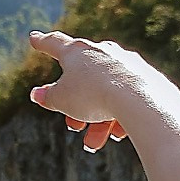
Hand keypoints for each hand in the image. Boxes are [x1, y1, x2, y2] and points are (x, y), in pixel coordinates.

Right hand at [25, 31, 168, 151]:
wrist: (138, 98)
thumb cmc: (94, 95)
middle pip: (83, 80)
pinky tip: (117, 133)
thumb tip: (37, 94)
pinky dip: (118, 116)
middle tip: (73, 126)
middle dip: (76, 107)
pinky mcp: (145, 77)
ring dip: (97, 120)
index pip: (54, 44)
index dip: (41, 43)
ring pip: (105, 94)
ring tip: (95, 142)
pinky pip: (126, 99)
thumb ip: (48, 97)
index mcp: (76, 52)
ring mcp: (125, 63)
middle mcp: (102, 52)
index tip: (34, 38)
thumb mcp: (62, 100)